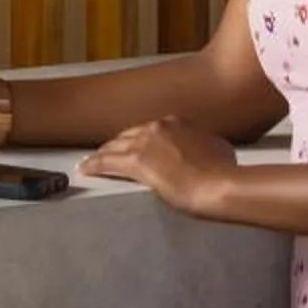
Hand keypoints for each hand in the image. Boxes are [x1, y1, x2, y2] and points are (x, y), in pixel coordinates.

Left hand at [80, 119, 239, 218]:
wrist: (217, 184)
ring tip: (92, 160)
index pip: (151, 130)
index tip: (139, 147)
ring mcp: (144, 142)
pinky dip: (94, 164)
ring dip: (103, 153)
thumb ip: (205, 145)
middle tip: (110, 152)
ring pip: (115, 146)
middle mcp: (157, 127)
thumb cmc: (223, 171)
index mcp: (177, 123)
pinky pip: (106, 162)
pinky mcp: (135, 162)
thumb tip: (206, 150)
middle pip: (130, 135)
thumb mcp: (219, 150)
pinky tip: (84, 169)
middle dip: (119, 144)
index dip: (142, 139)